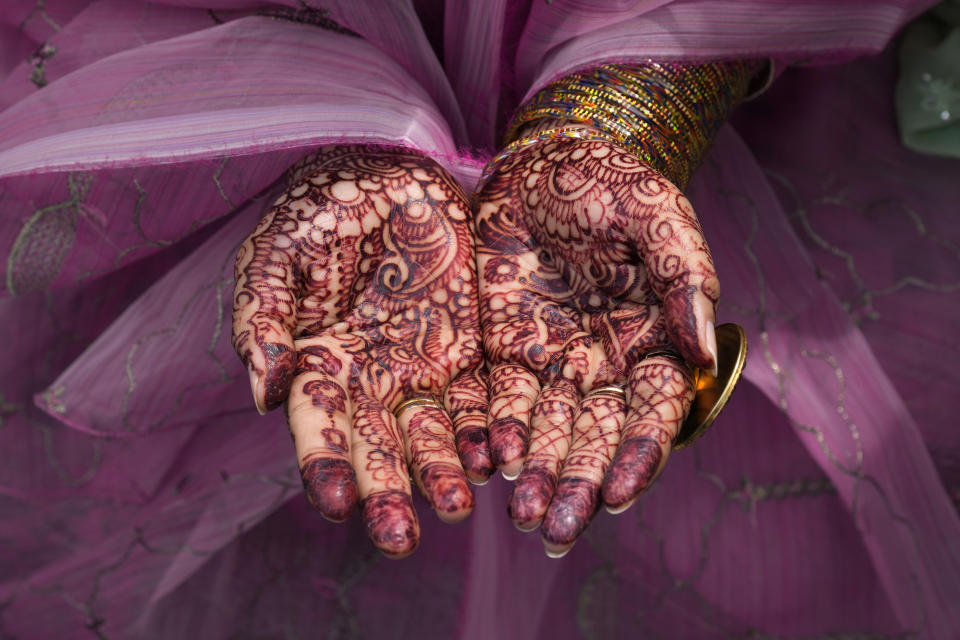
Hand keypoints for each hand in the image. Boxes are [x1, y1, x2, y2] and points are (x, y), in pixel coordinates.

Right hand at [232, 146, 491, 556]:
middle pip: (377, 447)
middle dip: (387, 492)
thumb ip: (262, 320)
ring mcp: (420, 369)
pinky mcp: (467, 352)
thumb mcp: (276, 256)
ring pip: (432, 435)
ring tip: (457, 509)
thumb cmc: (320, 212)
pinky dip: (485, 432)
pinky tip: (494, 459)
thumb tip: (265, 394)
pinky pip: (479, 402)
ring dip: (442, 474)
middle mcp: (369, 380)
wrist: (386, 173)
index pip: (319, 427)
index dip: (325, 465)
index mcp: (317, 364)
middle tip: (400, 539)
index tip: (335, 505)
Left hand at [475, 138, 718, 554]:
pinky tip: (481, 463)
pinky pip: (495, 402)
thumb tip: (705, 351)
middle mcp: (605, 364)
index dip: (639, 453)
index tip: (618, 492)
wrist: (542, 161)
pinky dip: (490, 434)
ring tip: (522, 513)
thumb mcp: (655, 214)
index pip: (653, 412)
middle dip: (577, 483)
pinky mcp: (503, 351)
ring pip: (544, 431)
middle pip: (595, 436)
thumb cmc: (609, 182)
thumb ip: (684, 276)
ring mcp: (552, 362)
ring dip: (534, 473)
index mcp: (653, 342)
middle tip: (557, 528)